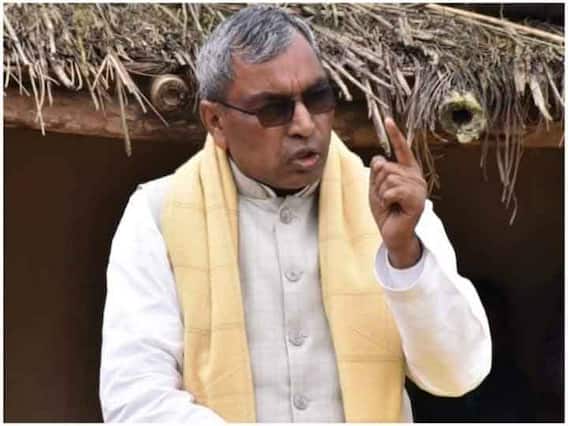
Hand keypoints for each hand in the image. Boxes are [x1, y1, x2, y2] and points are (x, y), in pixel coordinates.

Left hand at [369, 117, 426, 267]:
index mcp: (407, 171)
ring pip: (388, 178)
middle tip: (385, 198)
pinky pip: (392, 190)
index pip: (401, 149)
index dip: (395, 134)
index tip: (388, 120)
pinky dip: (386, 200)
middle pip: (386, 166)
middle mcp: (416, 176)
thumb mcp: (376, 188)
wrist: (393, 234)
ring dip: (381, 193)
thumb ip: (377, 172)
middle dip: (377, 184)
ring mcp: (418, 188)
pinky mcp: (417, 200)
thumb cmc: (385, 211)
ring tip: (389, 204)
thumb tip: (380, 159)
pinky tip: (393, 208)